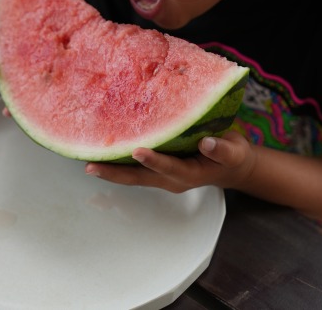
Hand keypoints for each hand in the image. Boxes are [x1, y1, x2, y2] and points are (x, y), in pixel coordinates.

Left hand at [85, 131, 256, 192]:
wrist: (232, 166)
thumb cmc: (232, 156)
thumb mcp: (234, 151)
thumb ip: (222, 149)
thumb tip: (206, 142)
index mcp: (190, 174)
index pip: (170, 167)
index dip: (155, 160)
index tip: (138, 150)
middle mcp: (171, 179)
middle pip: (139, 178)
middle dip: (115, 174)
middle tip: (91, 167)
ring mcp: (163, 176)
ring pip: (132, 177)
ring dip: (110, 171)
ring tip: (87, 163)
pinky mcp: (157, 170)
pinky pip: (134, 170)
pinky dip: (118, 164)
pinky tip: (102, 153)